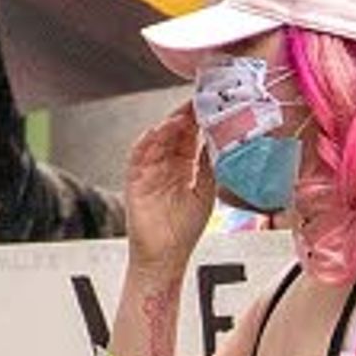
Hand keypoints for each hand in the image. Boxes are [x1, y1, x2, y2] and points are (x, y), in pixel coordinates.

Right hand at [124, 103, 220, 269]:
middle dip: (186, 116)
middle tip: (199, 100)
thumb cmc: (185, 228)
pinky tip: (159, 131)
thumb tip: (220, 138)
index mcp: (184, 165)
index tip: (211, 103)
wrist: (166, 255)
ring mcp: (149, 169)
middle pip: (174, 132)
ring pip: (157, 139)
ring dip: (169, 125)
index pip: (190, 135)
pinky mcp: (135, 179)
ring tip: (182, 114)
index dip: (199, 119)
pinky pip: (139, 154)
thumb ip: (209, 165)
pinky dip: (148, 141)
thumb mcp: (205, 190)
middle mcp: (166, 164)